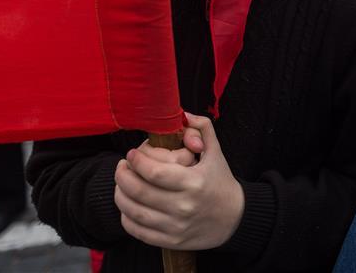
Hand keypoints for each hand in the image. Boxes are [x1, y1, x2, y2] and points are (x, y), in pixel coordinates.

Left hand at [114, 113, 244, 250]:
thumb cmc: (221, 182)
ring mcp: (176, 226)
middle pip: (139, 191)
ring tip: (121, 184)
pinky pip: (138, 231)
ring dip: (120, 195)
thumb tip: (183, 114)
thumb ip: (202, 128)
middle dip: (122, 176)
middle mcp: (184, 206)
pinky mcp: (171, 241)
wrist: (235, 218)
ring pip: (134, 212)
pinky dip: (127, 217)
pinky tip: (128, 205)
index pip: (154, 172)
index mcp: (194, 182)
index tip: (131, 154)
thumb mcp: (216, 152)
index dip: (136, 161)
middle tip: (121, 166)